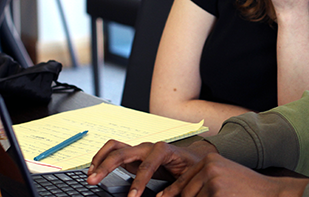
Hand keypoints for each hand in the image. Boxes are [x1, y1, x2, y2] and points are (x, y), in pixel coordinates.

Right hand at [87, 140, 216, 196]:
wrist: (192, 158)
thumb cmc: (190, 166)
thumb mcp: (187, 177)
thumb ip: (175, 188)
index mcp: (164, 150)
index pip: (147, 166)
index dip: (138, 182)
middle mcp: (148, 147)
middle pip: (123, 153)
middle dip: (107, 167)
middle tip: (93, 182)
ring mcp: (139, 149)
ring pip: (115, 148)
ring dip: (100, 160)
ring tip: (91, 175)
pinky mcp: (133, 155)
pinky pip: (114, 151)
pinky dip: (102, 158)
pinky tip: (95, 170)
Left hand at [159, 153, 308, 196]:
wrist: (269, 192)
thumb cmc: (247, 187)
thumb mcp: (223, 176)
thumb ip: (202, 181)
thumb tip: (179, 193)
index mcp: (210, 159)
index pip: (184, 180)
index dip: (172, 193)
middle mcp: (209, 166)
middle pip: (185, 193)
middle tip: (215, 193)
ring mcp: (212, 179)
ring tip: (225, 194)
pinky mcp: (216, 192)